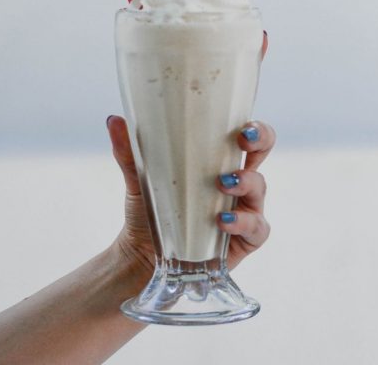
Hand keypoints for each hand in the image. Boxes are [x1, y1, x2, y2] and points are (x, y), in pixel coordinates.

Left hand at [106, 116, 274, 277]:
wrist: (142, 257)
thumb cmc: (150, 212)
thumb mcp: (140, 180)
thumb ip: (130, 153)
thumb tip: (114, 120)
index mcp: (221, 162)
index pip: (247, 137)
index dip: (254, 128)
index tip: (241, 127)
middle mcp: (239, 183)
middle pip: (262, 154)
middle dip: (261, 142)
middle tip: (243, 141)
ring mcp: (246, 210)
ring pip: (260, 188)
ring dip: (246, 182)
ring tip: (222, 185)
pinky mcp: (246, 239)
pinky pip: (257, 228)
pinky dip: (243, 222)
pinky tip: (223, 222)